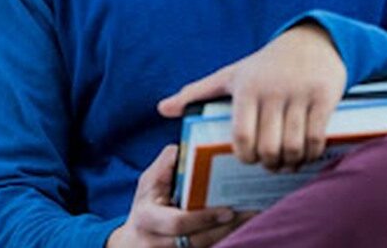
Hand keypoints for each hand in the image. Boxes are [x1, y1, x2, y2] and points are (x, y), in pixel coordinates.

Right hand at [106, 145, 253, 247]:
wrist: (135, 242)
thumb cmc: (146, 205)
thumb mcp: (148, 182)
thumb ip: (167, 164)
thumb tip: (190, 148)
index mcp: (148, 218)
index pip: (179, 222)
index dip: (204, 217)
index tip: (228, 210)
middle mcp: (158, 242)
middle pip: (198, 240)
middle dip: (225, 228)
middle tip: (249, 213)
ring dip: (230, 234)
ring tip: (251, 217)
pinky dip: (225, 239)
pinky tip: (241, 227)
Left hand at [158, 23, 346, 169]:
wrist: (309, 42)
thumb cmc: (263, 65)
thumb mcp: (229, 75)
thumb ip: (196, 92)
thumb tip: (161, 109)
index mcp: (246, 88)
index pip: (241, 136)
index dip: (245, 157)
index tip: (248, 160)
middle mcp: (272, 91)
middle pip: (268, 147)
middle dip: (268, 165)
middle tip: (269, 166)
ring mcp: (299, 94)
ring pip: (294, 147)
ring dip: (291, 163)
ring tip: (287, 163)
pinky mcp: (324, 97)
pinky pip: (317, 138)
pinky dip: (311, 154)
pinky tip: (306, 154)